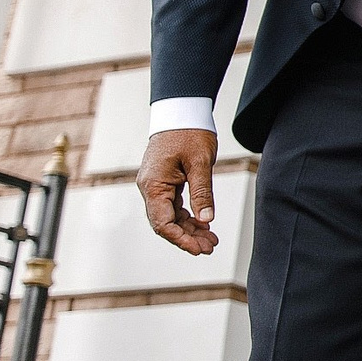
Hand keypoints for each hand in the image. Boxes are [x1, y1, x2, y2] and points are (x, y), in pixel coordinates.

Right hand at [137, 129, 220, 254]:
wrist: (181, 112)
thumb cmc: (189, 133)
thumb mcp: (200, 163)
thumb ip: (202, 192)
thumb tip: (206, 220)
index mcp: (153, 185)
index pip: (162, 222)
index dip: (180, 239)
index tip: (198, 249)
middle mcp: (150, 188)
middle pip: (165, 223)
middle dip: (187, 238)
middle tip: (210, 247)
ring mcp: (156, 186)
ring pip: (170, 216)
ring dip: (189, 229)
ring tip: (210, 240)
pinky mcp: (164, 183)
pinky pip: (174, 206)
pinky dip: (188, 216)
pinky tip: (204, 224)